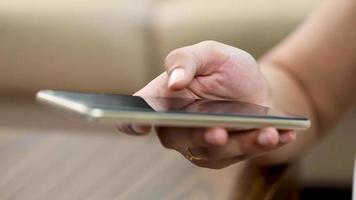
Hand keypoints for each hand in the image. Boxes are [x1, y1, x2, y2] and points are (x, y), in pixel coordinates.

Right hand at [118, 41, 295, 168]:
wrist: (253, 88)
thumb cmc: (225, 68)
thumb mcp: (209, 53)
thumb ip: (187, 60)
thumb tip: (174, 81)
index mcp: (163, 98)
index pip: (139, 112)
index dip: (132, 121)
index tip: (140, 123)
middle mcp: (176, 125)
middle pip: (178, 137)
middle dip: (199, 137)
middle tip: (218, 132)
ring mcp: (198, 143)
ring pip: (214, 151)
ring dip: (241, 144)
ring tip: (266, 132)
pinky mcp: (223, 155)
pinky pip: (241, 155)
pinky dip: (262, 145)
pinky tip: (281, 134)